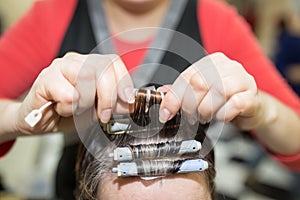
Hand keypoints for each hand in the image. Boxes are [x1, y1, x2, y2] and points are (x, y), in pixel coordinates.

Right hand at [16, 52, 133, 134]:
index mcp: (91, 65)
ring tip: (76, 110)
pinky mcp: (46, 79)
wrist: (39, 122)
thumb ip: (113, 105)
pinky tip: (62, 109)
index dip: (124, 81)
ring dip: (86, 103)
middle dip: (108, 97)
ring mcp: (60, 67)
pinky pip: (68, 94)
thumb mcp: (96, 110)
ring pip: (86, 78)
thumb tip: (130, 103)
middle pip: (103, 68)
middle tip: (103, 114)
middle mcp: (76, 61)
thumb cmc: (67, 113)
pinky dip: (69, 108)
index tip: (128, 100)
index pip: (113, 62)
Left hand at [159, 52, 261, 129]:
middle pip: (199, 82)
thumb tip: (162, 92)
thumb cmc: (224, 99)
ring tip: (206, 117)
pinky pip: (234, 104)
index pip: (186, 77)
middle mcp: (227, 66)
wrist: (253, 107)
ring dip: (206, 110)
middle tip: (191, 116)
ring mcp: (242, 78)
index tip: (166, 114)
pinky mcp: (252, 94)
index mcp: (211, 62)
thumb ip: (183, 91)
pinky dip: (223, 114)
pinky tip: (222, 116)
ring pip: (217, 91)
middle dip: (190, 105)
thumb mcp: (202, 93)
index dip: (173, 98)